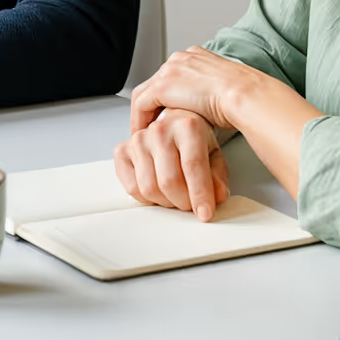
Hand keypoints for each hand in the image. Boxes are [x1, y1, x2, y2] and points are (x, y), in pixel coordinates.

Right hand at [114, 109, 229, 221]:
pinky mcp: (122, 151)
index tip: (205, 213)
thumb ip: (217, 176)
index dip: (200, 195)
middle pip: (169, 181)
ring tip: (175, 196)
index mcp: (186, 126)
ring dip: (165, 201)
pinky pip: (132, 188)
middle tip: (190, 203)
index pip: (193, 166)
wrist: (173, 126)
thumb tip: (215, 197)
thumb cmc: (193, 140)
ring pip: (149, 188)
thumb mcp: (214, 155)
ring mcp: (138, 140)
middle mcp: (159, 130)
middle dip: (183, 202)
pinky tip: (158, 191)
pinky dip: (146, 198)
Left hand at [129, 46, 263, 132]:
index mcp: (196, 57)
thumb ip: (209, 95)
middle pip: (155, 82)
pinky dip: (139, 119)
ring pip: (145, 93)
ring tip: (143, 131)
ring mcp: (169, 71)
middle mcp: (179, 59)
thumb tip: (207, 111)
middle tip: (150, 123)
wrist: (243, 95)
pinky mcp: (161, 86)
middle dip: (151, 104)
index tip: (165, 112)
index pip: (172, 76)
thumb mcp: (223, 91)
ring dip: (142, 114)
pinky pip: (141, 104)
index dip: (166, 96)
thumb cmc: (242, 98)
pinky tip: (141, 133)